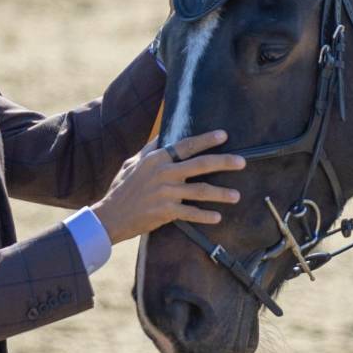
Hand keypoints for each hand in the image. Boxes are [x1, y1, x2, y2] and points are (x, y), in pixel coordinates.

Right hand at [93, 129, 244, 243]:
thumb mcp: (133, 163)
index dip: (206, 139)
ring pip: (200, 191)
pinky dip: (205, 216)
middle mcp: (164, 173)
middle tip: (242, 162)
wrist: (110, 216)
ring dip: (221, 194)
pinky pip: (191, 213)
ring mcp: (166, 193)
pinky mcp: (165, 212)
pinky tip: (217, 217)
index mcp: (157, 159)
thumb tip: (164, 135)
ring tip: (237, 196)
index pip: (186, 145)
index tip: (224, 135)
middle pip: (201, 165)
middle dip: (224, 162)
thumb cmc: (122, 188)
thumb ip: (150, 149)